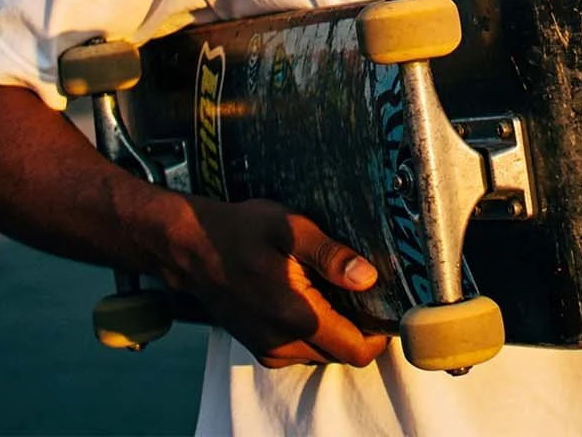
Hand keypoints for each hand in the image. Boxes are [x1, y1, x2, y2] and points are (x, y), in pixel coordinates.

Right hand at [169, 197, 390, 368]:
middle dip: (361, 328)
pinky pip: (302, 349)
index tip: (388, 303)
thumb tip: (369, 277)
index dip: (381, 333)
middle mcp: (284, 343)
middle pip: (343, 353)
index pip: (357, 350)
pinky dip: (316, 330)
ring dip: (337, 329)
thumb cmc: (243, 230)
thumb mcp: (290, 228)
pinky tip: (313, 295)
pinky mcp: (260, 346)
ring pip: (323, 353)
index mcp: (297, 317)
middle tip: (366, 287)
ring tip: (338, 287)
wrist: (192, 247)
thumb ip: (331, 255)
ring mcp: (270, 349)